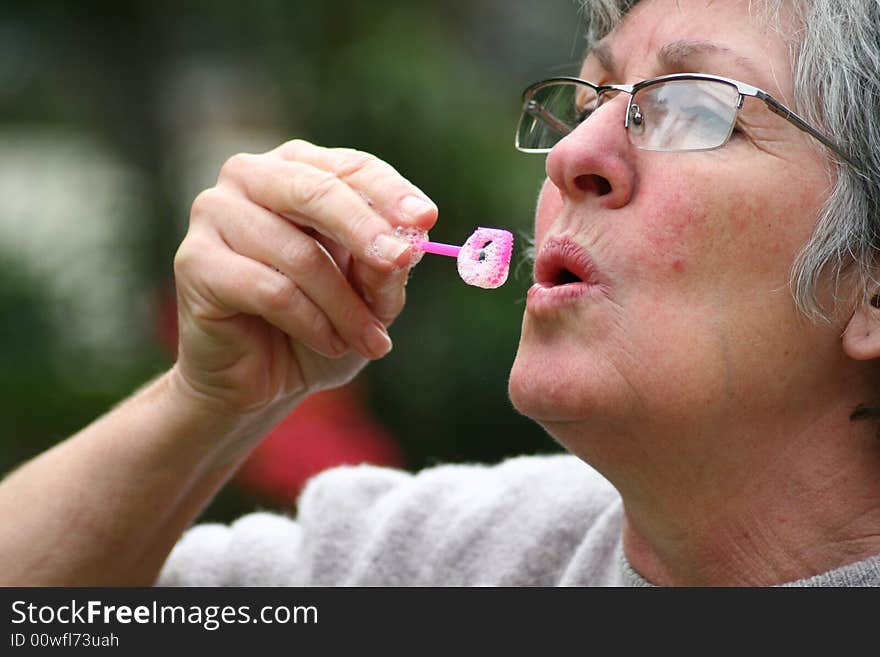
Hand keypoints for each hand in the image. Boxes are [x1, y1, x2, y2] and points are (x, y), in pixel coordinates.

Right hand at [171, 139, 436, 422]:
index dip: (391, 192)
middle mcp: (250, 178)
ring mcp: (214, 215)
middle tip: (401, 263)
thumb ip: (382, 267)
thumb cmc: (315, 326)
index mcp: (297, 170)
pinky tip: (329, 343)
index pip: (350, 167)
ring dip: (345, 306)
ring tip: (370, 342)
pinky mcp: (194, 262)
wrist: (257, 382)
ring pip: (300, 254)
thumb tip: (406, 246)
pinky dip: (312, 323)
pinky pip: (271, 290)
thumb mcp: (365, 296)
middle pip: (317, 192)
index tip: (426, 220)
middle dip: (367, 230)